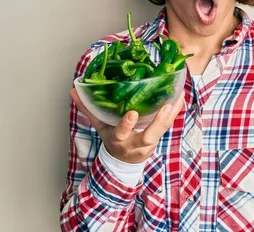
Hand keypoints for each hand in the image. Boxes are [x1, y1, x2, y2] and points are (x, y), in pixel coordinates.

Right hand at [69, 88, 184, 162]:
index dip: (126, 125)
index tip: (131, 113)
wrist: (124, 162)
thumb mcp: (100, 127)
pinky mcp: (159, 137)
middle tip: (165, 107)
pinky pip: (169, 125)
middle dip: (157, 123)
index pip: (121, 133)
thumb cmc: (113, 140)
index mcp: (119, 139)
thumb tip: (73, 91)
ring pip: (162, 131)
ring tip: (176, 98)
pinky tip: (180, 97)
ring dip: (170, 115)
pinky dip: (175, 111)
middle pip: (148, 136)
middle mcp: (135, 143)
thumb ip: (88, 109)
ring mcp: (149, 142)